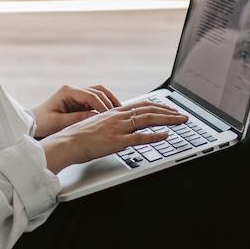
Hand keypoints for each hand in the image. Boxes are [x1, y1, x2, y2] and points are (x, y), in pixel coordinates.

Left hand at [29, 84, 121, 138]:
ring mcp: (76, 95)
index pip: (90, 95)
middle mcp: (73, 90)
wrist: (32, 123)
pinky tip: (111, 114)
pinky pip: (95, 100)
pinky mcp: (78, 101)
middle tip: (119, 114)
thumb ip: (78, 118)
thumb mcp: (59, 122)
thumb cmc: (43, 123)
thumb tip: (96, 116)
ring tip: (119, 112)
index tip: (110, 115)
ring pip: (98, 93)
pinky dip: (104, 105)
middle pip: (98, 91)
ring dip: (109, 101)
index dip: (102, 105)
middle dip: (109, 102)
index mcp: (67, 92)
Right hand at [39, 103, 188, 172]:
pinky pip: (140, 138)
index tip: (170, 109)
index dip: (159, 106)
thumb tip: (122, 127)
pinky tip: (166, 136)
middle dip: (169, 112)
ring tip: (181, 121)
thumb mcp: (97, 125)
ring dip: (168, 120)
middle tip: (183, 115)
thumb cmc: (78, 137)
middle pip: (149, 110)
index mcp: (114, 112)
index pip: (142, 105)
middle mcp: (118, 117)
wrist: (66, 143)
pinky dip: (155, 136)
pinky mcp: (116, 141)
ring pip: (148, 120)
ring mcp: (118, 129)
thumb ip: (111, 124)